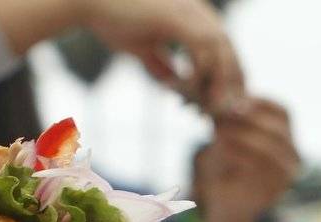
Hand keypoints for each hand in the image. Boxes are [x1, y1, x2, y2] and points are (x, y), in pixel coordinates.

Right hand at [0, 0, 243, 112]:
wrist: (88, 3)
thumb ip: (161, 64)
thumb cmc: (112, 21)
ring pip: (221, 54)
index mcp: (193, 14)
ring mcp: (190, 13)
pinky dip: (198, 77)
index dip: (228, 75)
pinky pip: (201, 54)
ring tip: (208, 110)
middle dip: (232, 84)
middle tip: (226, 112)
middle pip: (230, 51)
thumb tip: (174, 83)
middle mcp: (198, 11)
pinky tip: (183, 94)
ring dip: (217, 86)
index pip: (224, 47)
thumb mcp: (143, 49)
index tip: (222, 102)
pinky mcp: (178, 20)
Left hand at [201, 98, 299, 221]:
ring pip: (270, 149)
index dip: (261, 103)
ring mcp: (287, 175)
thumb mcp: (227, 132)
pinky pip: (258, 169)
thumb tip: (225, 96)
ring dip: (241, 135)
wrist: (225, 201)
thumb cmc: (226, 162)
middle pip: (278, 130)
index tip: (235, 99)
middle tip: (223, 114)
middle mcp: (294, 156)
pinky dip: (238, 154)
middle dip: (249, 119)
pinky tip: (220, 148)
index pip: (284, 112)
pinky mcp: (274, 191)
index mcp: (287, 138)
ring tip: (217, 131)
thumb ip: (230, 115)